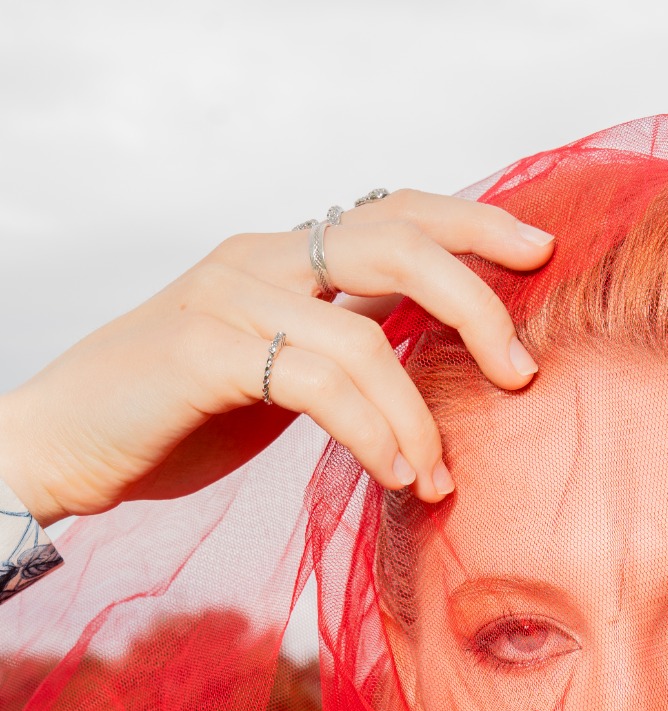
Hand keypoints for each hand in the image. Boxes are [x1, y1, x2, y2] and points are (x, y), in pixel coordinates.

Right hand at [0, 192, 552, 524]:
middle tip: (522, 371)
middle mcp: (264, 259)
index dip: (473, 224)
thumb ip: (340, 349)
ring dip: (421, 416)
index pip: (396, 214)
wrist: (67, 442)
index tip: (540, 254)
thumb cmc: (177, 418)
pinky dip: (373, 433)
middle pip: (397, 243)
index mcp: (287, 258)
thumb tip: (419, 359)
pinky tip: (397, 476)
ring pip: (366, 336)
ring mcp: (232, 299)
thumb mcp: (276, 372)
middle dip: (477, 299)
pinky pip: (318, 384)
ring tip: (439, 478)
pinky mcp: (207, 353)